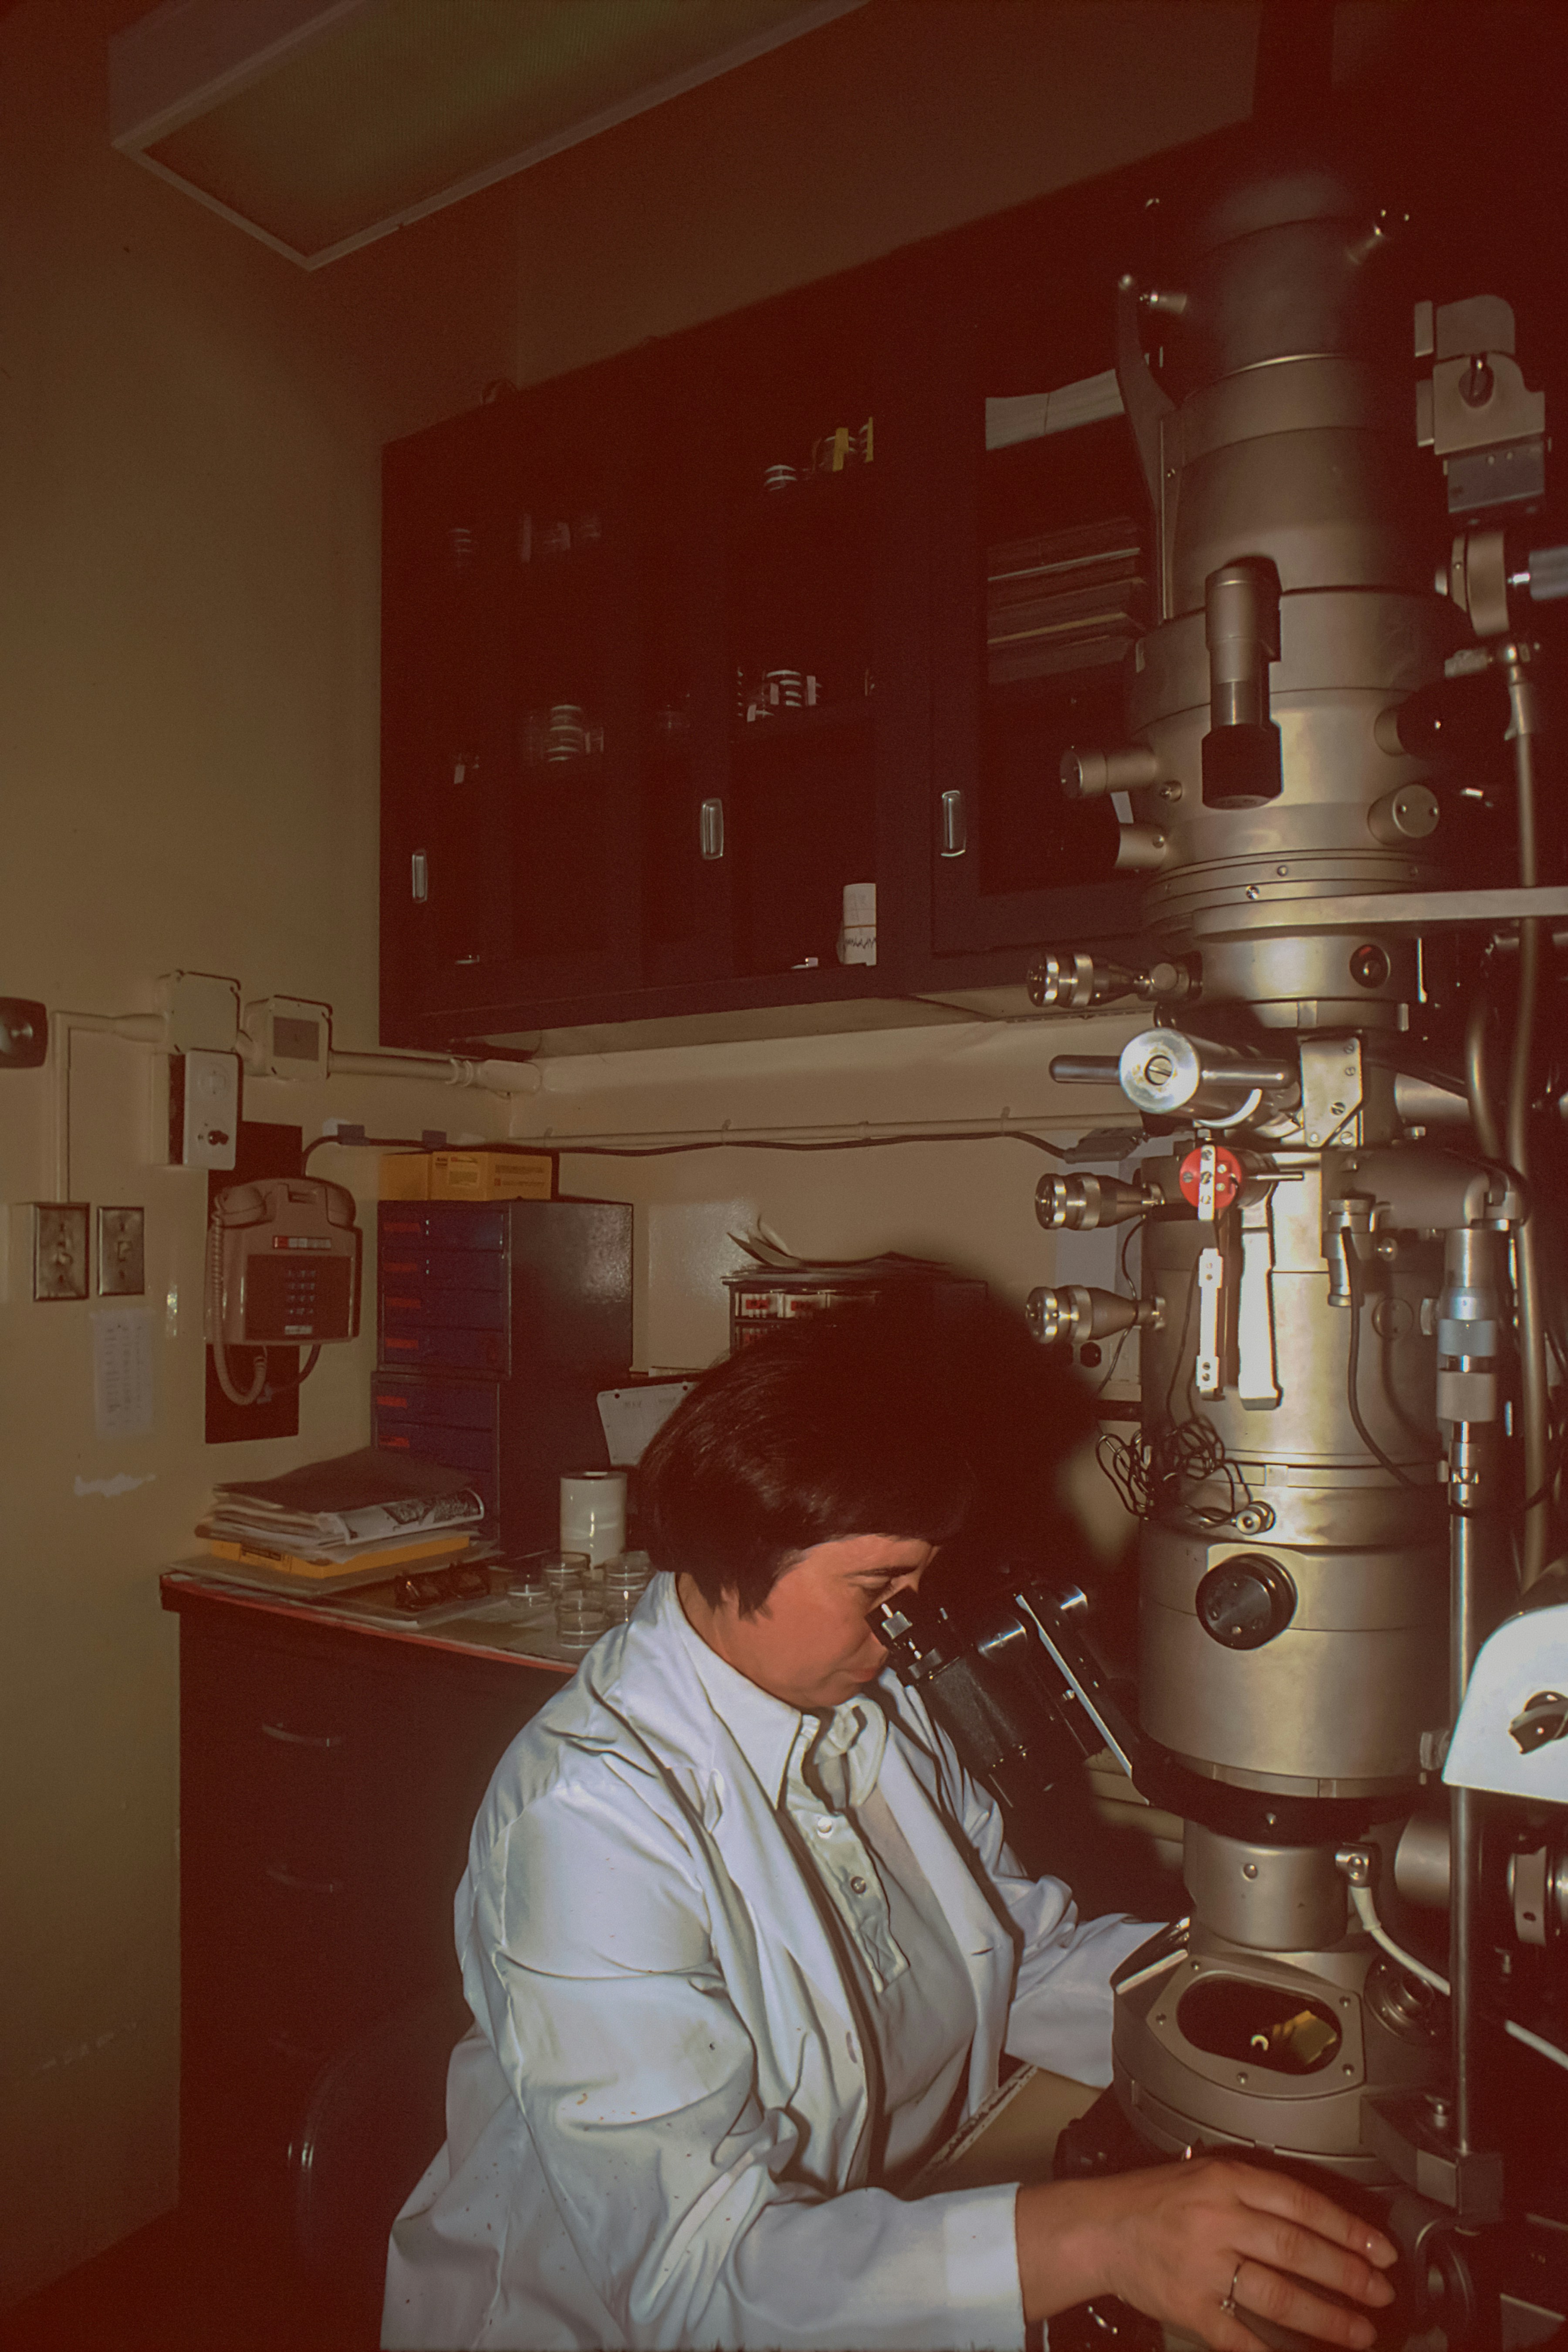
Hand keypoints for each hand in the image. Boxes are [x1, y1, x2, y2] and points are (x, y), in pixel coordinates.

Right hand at [1015, 2156, 1397, 2349]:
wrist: (1100, 2227)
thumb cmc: (1154, 2201)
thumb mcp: (1206, 2175)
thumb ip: (1257, 2193)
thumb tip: (1323, 2223)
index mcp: (1225, 2181)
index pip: (1301, 2203)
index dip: (1347, 2229)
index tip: (1381, 2251)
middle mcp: (1217, 2220)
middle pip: (1296, 2249)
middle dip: (1348, 2276)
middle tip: (1380, 2294)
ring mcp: (1203, 2266)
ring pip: (1277, 2295)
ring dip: (1325, 2318)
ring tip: (1357, 2333)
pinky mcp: (1189, 2306)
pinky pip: (1239, 2336)